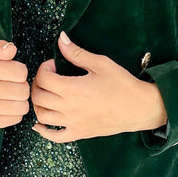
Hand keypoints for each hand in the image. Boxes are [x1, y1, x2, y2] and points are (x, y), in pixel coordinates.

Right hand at [0, 39, 29, 128]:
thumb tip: (11, 49)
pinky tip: (7, 105)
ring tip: (13, 95)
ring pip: (22, 106)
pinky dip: (16, 112)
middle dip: (23, 87)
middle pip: (23, 91)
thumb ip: (1, 47)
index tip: (13, 72)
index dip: (21, 71)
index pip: (20, 72)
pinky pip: (17, 118)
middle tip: (15, 85)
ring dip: (21, 100)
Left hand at [30, 31, 166, 142]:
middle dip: (38, 83)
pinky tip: (39, 125)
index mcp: (73, 89)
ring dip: (38, 103)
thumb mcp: (100, 64)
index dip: (44, 68)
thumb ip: (76, 53)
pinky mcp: (79, 133)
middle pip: (38, 96)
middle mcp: (69, 108)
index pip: (43, 78)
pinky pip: (54, 137)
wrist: (139, 108)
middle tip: (48, 77)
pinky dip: (43, 131)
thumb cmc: (122, 85)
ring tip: (47, 94)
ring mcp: (73, 123)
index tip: (53, 65)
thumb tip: (61, 39)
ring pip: (42, 116)